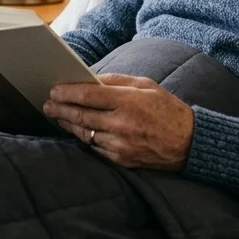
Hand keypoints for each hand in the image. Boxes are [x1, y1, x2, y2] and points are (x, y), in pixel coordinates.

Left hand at [43, 74, 194, 171]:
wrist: (190, 143)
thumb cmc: (168, 110)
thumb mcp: (147, 85)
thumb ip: (117, 81)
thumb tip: (91, 78)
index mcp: (128, 101)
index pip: (88, 95)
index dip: (67, 92)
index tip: (54, 90)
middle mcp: (121, 123)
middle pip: (81, 115)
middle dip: (60, 108)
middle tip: (48, 104)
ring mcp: (120, 144)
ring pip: (84, 133)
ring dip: (68, 123)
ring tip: (58, 115)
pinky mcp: (121, 159)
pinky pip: (95, 147)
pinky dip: (85, 137)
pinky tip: (78, 130)